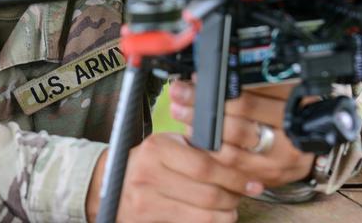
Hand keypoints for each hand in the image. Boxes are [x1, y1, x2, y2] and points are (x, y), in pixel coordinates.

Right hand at [87, 132, 263, 222]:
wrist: (109, 183)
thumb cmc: (147, 161)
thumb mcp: (167, 145)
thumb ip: (197, 148)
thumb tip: (239, 159)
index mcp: (157, 149)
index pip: (205, 165)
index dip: (234, 176)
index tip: (252, 181)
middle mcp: (149, 174)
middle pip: (207, 192)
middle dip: (233, 196)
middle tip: (245, 194)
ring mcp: (146, 201)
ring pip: (202, 215)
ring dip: (226, 214)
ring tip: (232, 207)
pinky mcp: (146, 220)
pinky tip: (216, 217)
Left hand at [168, 80, 314, 187]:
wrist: (320, 142)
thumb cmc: (298, 108)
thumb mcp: (285, 85)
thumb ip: (257, 79)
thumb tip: (217, 69)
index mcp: (297, 105)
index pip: (252, 96)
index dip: (220, 88)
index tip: (197, 79)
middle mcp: (291, 136)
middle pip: (239, 121)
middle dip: (203, 106)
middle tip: (181, 94)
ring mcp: (281, 161)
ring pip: (232, 148)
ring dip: (201, 130)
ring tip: (183, 114)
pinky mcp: (270, 178)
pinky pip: (233, 167)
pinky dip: (211, 152)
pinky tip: (196, 139)